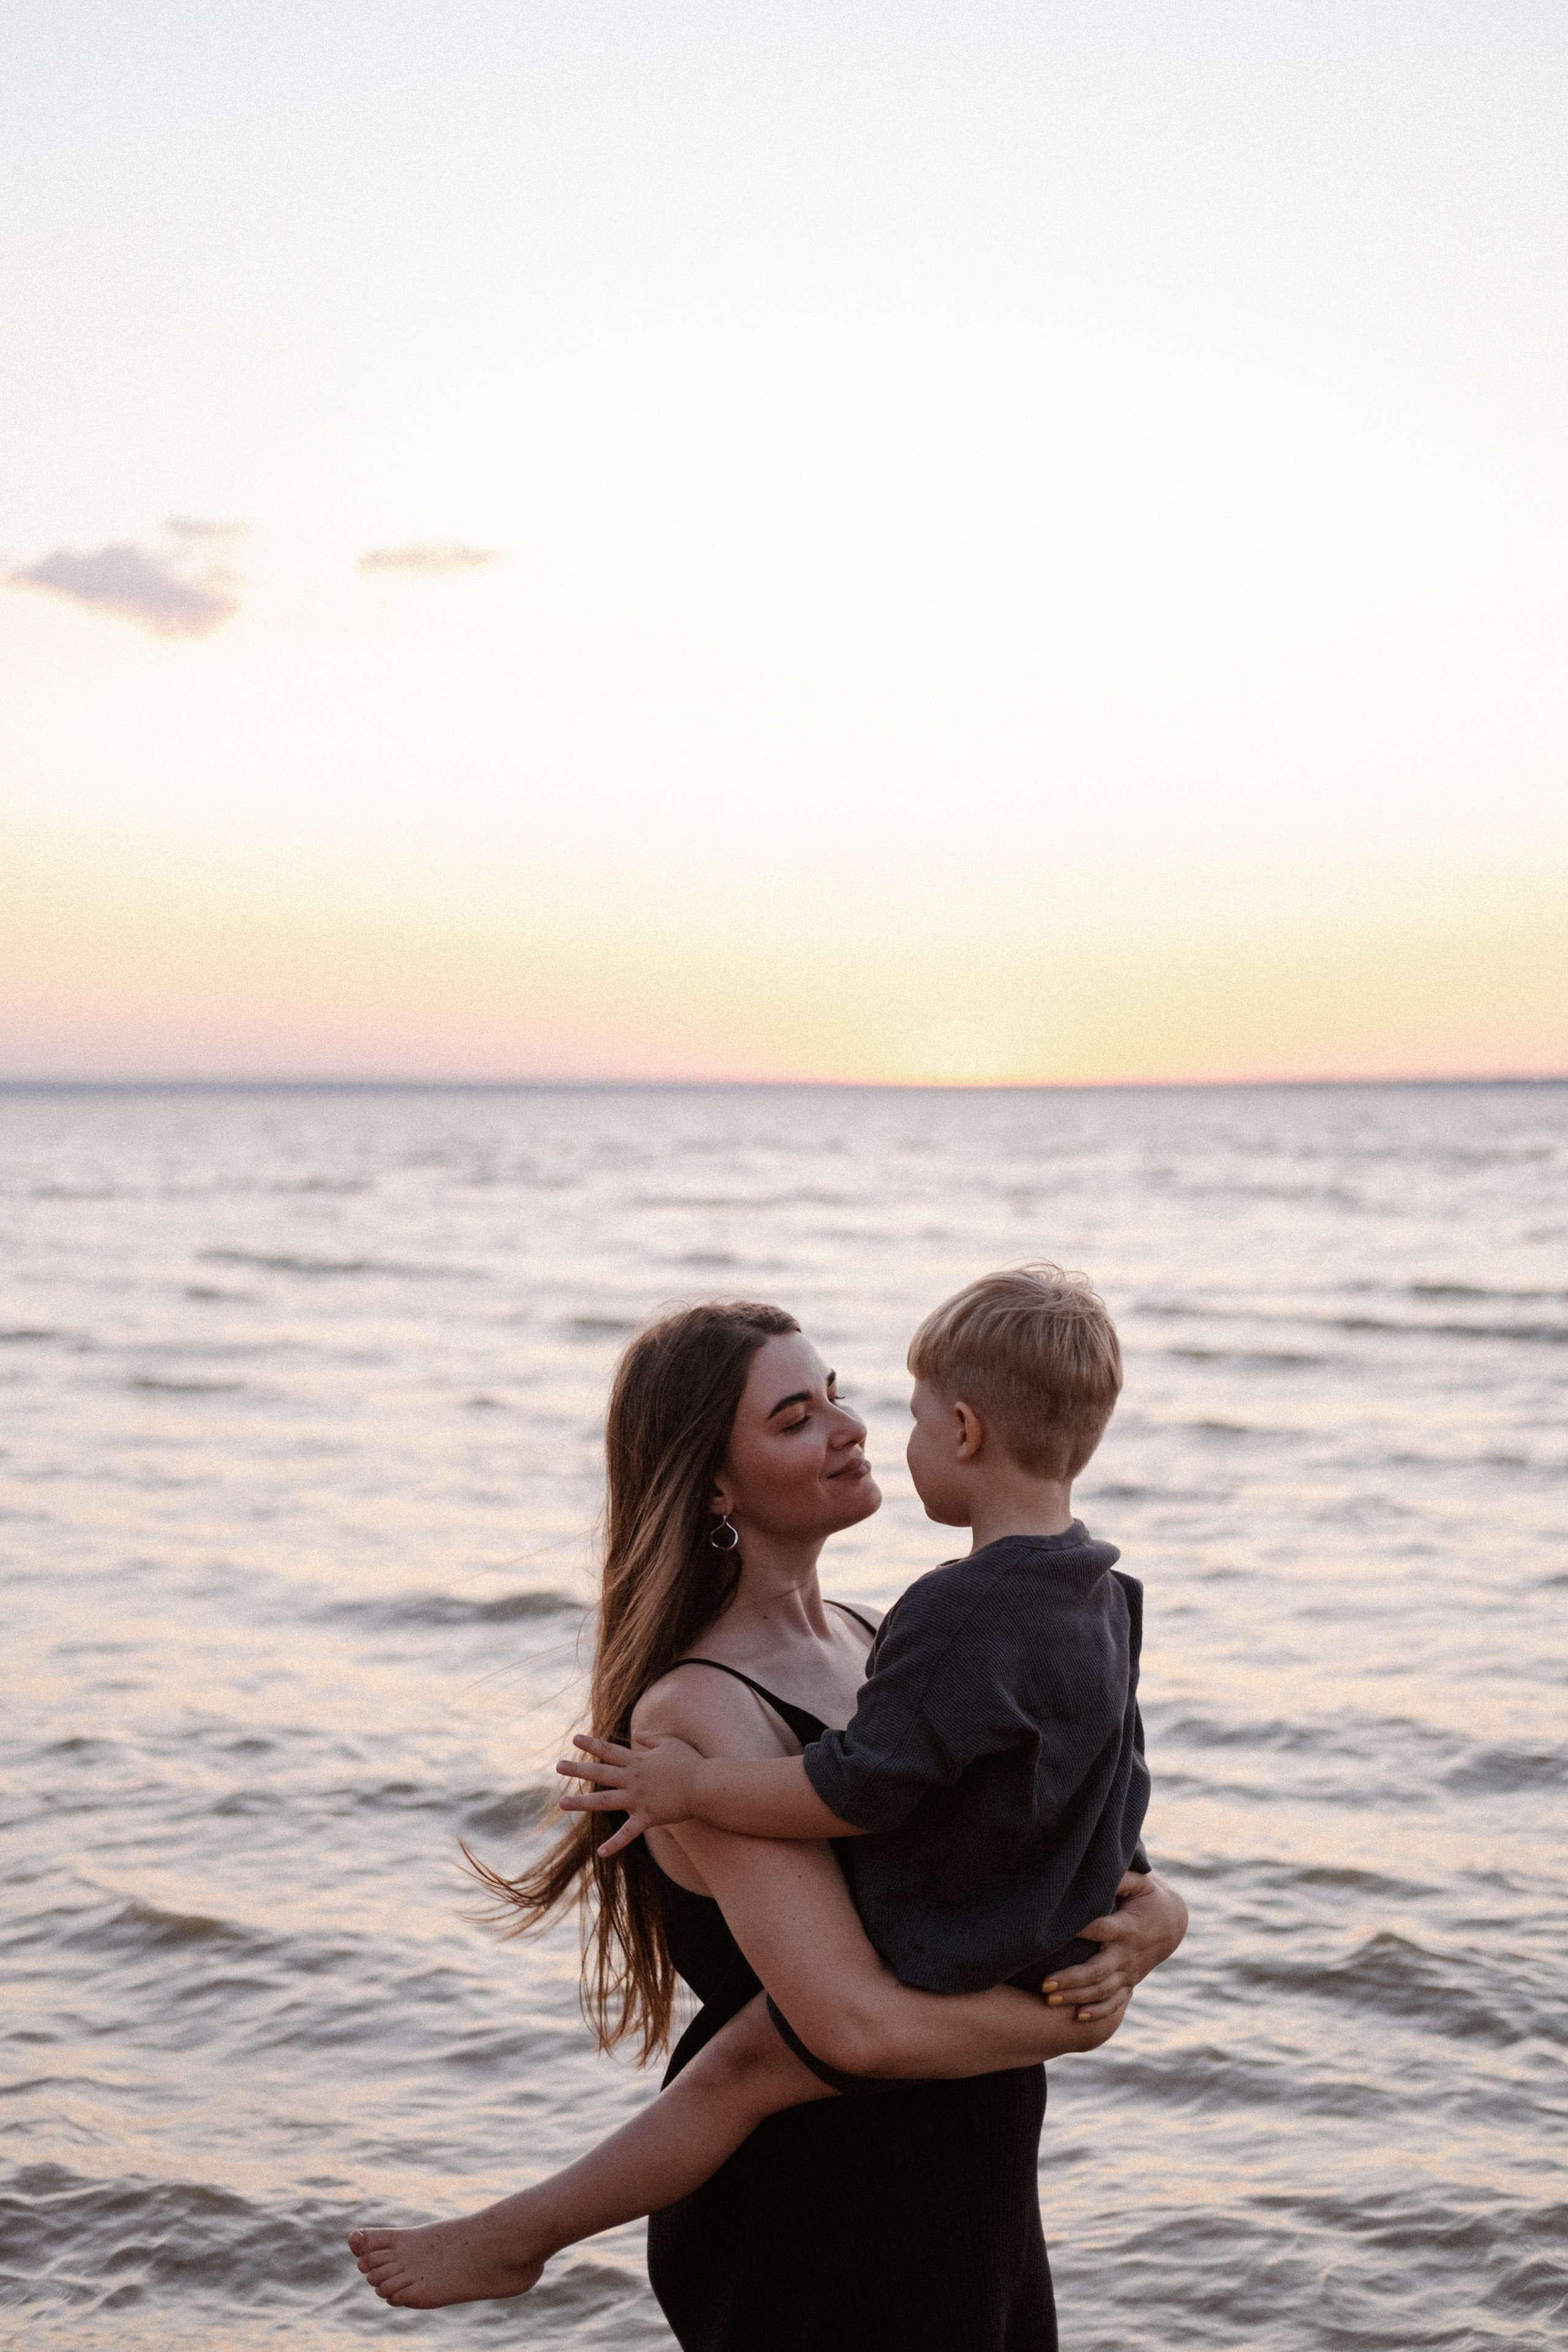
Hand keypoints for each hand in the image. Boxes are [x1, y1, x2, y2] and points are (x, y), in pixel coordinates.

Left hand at [556, 1731, 705, 1856]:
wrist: (706, 1786)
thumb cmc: (691, 1762)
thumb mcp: (671, 1743)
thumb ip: (652, 1737)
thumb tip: (636, 1732)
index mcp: (638, 1761)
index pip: (610, 1750)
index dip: (592, 1744)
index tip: (575, 1739)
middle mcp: (633, 1779)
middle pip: (601, 1773)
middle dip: (578, 1769)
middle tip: (558, 1766)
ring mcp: (639, 1799)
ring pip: (605, 1801)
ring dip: (582, 1803)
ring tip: (562, 1803)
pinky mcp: (648, 1817)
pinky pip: (628, 1833)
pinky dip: (615, 1844)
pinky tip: (600, 1853)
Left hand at [1041, 1870, 1188, 2020]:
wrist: (1173, 1924)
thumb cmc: (1148, 1897)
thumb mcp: (1141, 1882)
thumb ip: (1121, 1877)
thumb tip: (1102, 1868)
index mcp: (1127, 1927)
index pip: (1100, 1929)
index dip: (1079, 1930)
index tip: (1053, 1933)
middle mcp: (1126, 1953)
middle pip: (1098, 1971)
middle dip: (1071, 1979)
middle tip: (1044, 1984)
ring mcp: (1128, 1971)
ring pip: (1102, 1990)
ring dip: (1076, 1996)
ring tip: (1049, 2000)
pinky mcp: (1129, 1981)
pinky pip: (1115, 2002)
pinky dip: (1098, 2012)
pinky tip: (1078, 2017)